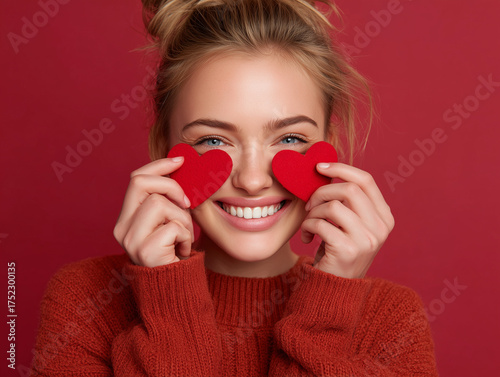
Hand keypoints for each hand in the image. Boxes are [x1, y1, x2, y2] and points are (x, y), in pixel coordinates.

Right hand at [113, 157, 194, 267]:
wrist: (176, 288)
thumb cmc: (176, 252)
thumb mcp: (171, 220)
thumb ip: (170, 198)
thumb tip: (184, 168)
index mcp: (127, 218)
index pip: (136, 178)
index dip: (159, 165)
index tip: (181, 160)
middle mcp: (122, 227)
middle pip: (140, 182)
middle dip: (171, 185)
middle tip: (187, 202)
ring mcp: (130, 240)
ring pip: (160, 203)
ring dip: (182, 218)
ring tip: (183, 237)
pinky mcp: (145, 251)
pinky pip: (173, 226)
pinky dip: (186, 236)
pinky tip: (182, 250)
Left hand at [300, 162, 394, 278]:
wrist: (334, 288)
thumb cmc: (337, 250)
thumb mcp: (349, 224)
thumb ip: (347, 201)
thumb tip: (325, 170)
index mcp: (383, 216)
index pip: (366, 180)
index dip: (341, 168)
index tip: (319, 167)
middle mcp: (381, 227)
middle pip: (349, 189)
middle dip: (321, 192)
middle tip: (309, 205)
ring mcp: (367, 240)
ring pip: (333, 206)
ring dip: (313, 212)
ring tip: (308, 224)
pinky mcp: (349, 250)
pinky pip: (321, 224)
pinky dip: (308, 226)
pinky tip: (307, 237)